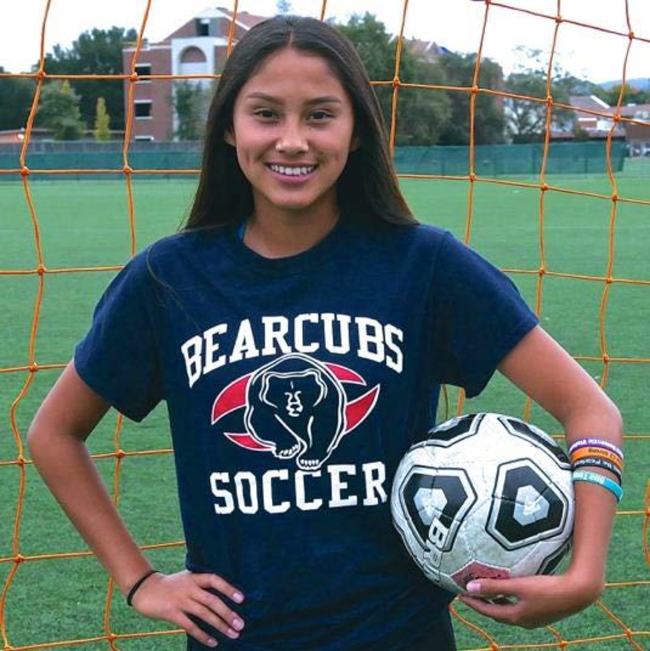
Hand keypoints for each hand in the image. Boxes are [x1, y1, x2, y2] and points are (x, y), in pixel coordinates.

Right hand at [130, 570, 244, 646]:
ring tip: (233, 634)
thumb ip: (201, 586)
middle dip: (228, 613)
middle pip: (212, 600)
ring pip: (204, 614)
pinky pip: (190, 626)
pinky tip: (213, 642)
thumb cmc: (171, 585)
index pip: (214, 580)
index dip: (228, 588)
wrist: (145, 589)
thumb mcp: (186, 579)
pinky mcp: (172, 613)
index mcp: (194, 577)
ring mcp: (180, 600)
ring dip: (220, 625)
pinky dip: (203, 635)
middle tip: (241, 624)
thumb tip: (222, 598)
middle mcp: (189, 588)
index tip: (241, 599)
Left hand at [457, 572, 602, 628]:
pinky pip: (518, 608)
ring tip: (485, 593)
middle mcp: (524, 621)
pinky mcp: (542, 612)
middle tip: (469, 594)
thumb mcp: (518, 585)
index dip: (474, 603)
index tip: (460, 595)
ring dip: (496, 603)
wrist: (579, 593)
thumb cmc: (548, 588)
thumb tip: (470, 588)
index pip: (488, 611)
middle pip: (497, 613)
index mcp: (516, 616)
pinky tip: (509, 592)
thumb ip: (494, 586)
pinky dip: (508, 601)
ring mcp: (534, 618)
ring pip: (508, 611)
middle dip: (482, 604)